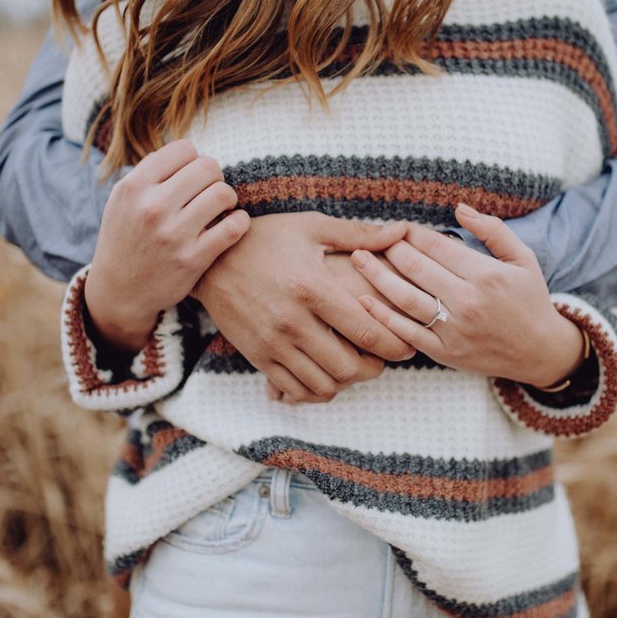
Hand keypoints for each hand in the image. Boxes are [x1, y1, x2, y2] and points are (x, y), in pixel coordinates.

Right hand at [85, 140, 248, 351]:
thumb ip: (151, 173)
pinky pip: (233, 227)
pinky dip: (240, 221)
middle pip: (208, 167)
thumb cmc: (127, 239)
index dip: (194, 160)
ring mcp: (173, 234)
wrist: (119, 291)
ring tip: (221, 207)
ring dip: (228, 198)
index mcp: (134, 187)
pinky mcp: (193, 259)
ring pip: (223, 194)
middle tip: (209, 192)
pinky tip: (233, 224)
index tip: (192, 177)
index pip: (184, 149)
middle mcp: (152, 207)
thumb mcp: (124, 200)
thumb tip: (188, 151)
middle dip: (214, 177)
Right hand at [191, 212, 415, 403]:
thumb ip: (360, 234)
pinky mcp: (257, 357)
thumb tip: (402, 231)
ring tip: (356, 367)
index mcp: (312, 288)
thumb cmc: (265, 238)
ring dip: (347, 382)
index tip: (407, 347)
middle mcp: (292, 321)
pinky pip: (295, 390)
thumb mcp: (311, 227)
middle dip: (374, 370)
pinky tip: (327, 374)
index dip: (395, 346)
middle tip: (383, 360)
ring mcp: (272, 343)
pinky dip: (317, 390)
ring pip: (323, 384)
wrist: (209, 260)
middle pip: (348, 367)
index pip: (366, 332)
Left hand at [351, 204, 585, 387]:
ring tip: (357, 259)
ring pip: (405, 298)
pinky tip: (363, 301)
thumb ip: (493, 230)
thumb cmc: (530, 300)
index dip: (411, 233)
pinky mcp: (445, 352)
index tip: (397, 227)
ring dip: (376, 276)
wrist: (540, 352)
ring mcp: (454, 330)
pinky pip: (406, 333)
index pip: (437, 245)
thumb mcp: (523, 259)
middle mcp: (468, 301)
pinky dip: (382, 317)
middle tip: (372, 239)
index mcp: (486, 274)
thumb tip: (459, 207)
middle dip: (390, 249)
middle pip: (416, 268)